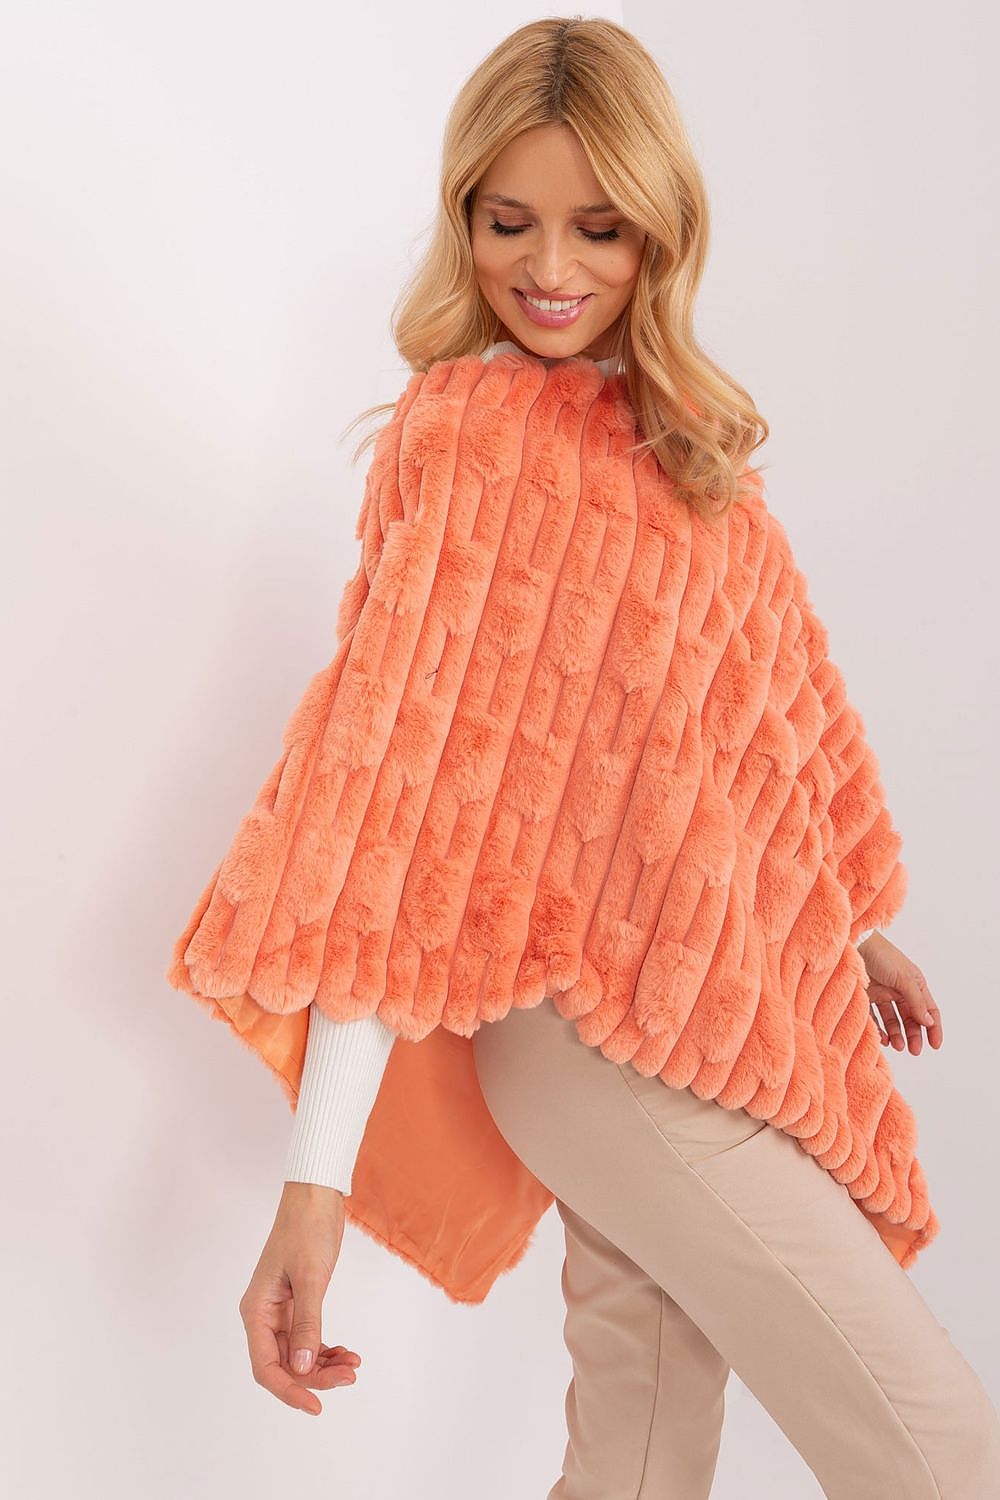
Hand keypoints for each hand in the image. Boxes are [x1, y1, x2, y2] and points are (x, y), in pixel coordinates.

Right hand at [238, 1182, 360, 1415]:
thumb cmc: (306, 1230)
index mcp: (256, 1311)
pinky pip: (308, 1338)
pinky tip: (346, 1353)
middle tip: (348, 1377)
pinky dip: (327, 1349)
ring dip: (324, 1365)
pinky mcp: (298, 1304)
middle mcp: (264, 1316)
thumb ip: (307, 1322)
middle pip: (284, 1364)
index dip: (289, 1390)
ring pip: (298, 1354)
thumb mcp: (310, 1277)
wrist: (315, 1198)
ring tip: (352, 1365)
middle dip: (315, 1377)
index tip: (315, 1405)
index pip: (266, 1366)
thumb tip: (302, 1364)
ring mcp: (281, 1311)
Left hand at [859, 931, 942, 1055]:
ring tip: (897, 1046)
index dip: (934, 1027)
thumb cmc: (881, 955)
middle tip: (914, 1051)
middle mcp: (900, 990)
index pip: (929, 1009)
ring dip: (897, 1035)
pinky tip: (882, 1039)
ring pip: (893, 1020)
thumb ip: (916, 1001)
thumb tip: (929, 1022)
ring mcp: (882, 994)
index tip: (935, 1045)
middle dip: (914, 1035)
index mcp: (914, 984)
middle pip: (911, 1018)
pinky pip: (874, 1018)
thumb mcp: (904, 977)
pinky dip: (879, 1030)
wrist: (853, 943)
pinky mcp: (865, 997)